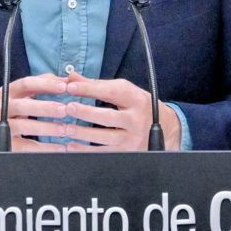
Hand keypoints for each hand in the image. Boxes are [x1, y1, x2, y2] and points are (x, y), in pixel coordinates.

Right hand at [0, 74, 67, 151]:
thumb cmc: (9, 112)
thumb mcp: (20, 96)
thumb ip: (41, 86)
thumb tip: (66, 79)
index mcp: (8, 92)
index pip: (26, 84)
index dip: (45, 84)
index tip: (63, 87)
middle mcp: (2, 108)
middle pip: (23, 106)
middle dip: (45, 107)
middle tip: (64, 110)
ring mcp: (1, 126)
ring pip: (24, 126)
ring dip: (47, 128)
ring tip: (64, 130)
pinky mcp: (4, 144)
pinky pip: (26, 146)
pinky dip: (44, 148)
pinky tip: (59, 147)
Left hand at [58, 71, 180, 150]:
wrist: (166, 127)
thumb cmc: (138, 105)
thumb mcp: (124, 91)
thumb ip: (96, 85)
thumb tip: (71, 77)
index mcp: (135, 99)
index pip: (110, 92)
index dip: (89, 89)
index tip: (70, 86)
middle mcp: (136, 119)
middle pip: (108, 117)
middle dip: (86, 112)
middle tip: (67, 108)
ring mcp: (133, 138)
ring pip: (104, 137)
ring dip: (82, 133)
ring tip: (64, 128)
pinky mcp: (128, 153)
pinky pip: (104, 153)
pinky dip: (85, 151)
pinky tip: (71, 146)